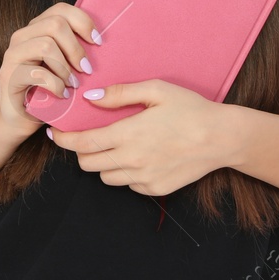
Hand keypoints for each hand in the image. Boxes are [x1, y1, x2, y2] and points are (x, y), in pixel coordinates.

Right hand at [0, 1, 99, 139]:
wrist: (19, 116)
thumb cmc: (47, 89)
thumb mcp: (63, 65)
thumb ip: (74, 49)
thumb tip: (101, 42)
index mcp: (37, 28)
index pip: (61, 9)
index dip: (83, 23)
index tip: (98, 43)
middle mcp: (22, 36)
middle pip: (55, 24)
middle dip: (76, 49)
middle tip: (86, 70)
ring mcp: (13, 54)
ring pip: (46, 45)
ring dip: (65, 68)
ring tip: (72, 84)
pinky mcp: (8, 74)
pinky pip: (38, 74)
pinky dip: (56, 85)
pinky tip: (62, 95)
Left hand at [49, 79, 229, 196]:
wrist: (222, 138)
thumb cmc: (190, 109)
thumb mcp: (156, 90)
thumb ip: (120, 93)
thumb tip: (90, 98)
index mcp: (128, 135)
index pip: (82, 144)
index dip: (63, 140)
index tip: (56, 133)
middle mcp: (132, 161)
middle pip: (88, 164)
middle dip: (82, 151)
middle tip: (89, 137)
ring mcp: (144, 178)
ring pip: (106, 177)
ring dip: (103, 163)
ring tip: (116, 146)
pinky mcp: (155, 189)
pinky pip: (128, 185)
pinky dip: (125, 173)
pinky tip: (138, 156)